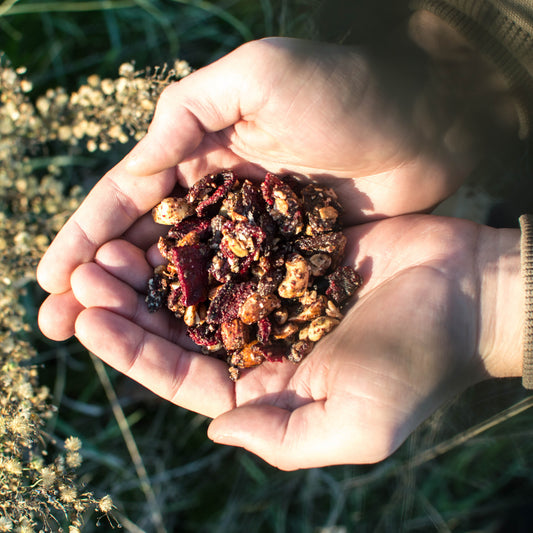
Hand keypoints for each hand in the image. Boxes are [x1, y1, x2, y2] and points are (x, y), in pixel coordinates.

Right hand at [37, 36, 470, 306]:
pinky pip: (230, 288)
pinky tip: (171, 338)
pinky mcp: (282, 256)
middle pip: (147, 244)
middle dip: (102, 281)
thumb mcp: (258, 77)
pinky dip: (198, 311)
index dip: (87, 237)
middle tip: (57, 323)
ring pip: (182, 272)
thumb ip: (188, 112)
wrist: (420, 128)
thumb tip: (134, 169)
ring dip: (140, 304)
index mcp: (201, 149)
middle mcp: (217, 193)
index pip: (129, 198)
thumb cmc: (344, 93)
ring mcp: (249, 230)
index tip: (51, 279)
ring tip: (98, 338)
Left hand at [47, 214, 521, 468]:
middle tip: (86, 277)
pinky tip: (161, 216)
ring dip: (153, 269)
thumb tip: (214, 430)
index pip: (184, 375)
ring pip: (196, 285)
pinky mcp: (287, 251)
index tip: (89, 322)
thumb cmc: (419, 360)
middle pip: (179, 328)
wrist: (468, 291)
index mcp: (267, 386)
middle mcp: (262, 341)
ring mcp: (272, 292)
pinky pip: (230, 245)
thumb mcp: (356, 423)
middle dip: (129, 307)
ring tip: (108, 247)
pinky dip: (195, 236)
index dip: (134, 353)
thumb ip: (283, 437)